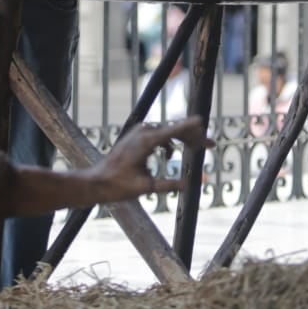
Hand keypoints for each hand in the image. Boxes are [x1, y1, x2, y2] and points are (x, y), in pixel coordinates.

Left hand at [90, 117, 215, 201]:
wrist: (96, 182)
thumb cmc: (117, 185)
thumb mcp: (145, 187)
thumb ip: (168, 184)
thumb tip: (189, 185)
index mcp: (145, 141)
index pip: (173, 131)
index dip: (190, 127)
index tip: (202, 121)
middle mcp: (143, 132)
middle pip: (174, 130)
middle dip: (193, 137)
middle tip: (211, 144)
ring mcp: (139, 132)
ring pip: (168, 131)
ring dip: (183, 139)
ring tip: (198, 147)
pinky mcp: (136, 136)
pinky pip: (159, 135)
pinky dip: (169, 142)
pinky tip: (171, 155)